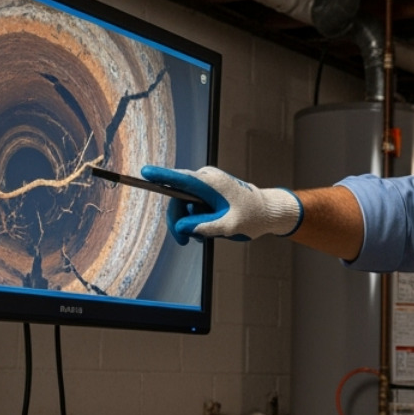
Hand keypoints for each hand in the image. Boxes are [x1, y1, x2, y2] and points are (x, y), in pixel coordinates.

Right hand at [141, 165, 303, 245]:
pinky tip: (207, 232)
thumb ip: (203, 227)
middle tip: (184, 242)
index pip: (181, 179)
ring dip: (190, 223)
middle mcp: (206, 180)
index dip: (161, 176)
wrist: (268, 212)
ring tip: (205, 238)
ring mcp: (207, 185)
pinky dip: (197, 220)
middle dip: (178, 221)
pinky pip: (194, 206)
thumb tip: (181, 228)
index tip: (145, 172)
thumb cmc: (252, 217)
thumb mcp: (228, 226)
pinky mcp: (209, 191)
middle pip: (178, 199)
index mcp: (211, 184)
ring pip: (185, 205)